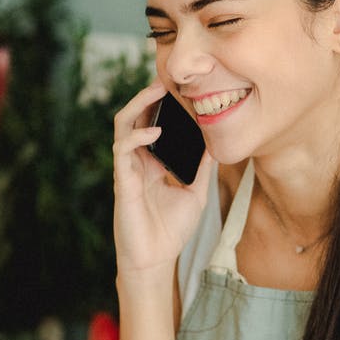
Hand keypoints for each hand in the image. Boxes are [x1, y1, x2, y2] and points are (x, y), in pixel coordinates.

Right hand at [112, 79, 213, 276]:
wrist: (156, 259)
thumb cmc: (171, 230)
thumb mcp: (195, 193)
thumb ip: (202, 168)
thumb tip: (217, 144)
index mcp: (151, 162)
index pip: (151, 124)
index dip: (160, 106)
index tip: (180, 90)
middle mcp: (137, 162)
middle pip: (134, 117)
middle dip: (146, 96)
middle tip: (165, 80)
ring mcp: (127, 170)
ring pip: (123, 126)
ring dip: (137, 105)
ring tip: (155, 91)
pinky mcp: (122, 182)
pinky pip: (122, 150)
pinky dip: (137, 136)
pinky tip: (154, 130)